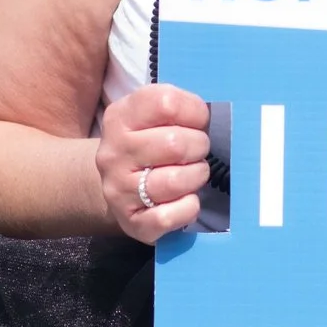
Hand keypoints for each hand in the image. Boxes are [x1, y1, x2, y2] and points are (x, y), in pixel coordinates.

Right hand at [94, 84, 212, 243]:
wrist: (116, 185)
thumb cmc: (148, 144)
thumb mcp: (152, 116)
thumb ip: (177, 108)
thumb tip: (211, 114)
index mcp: (120, 118)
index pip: (166, 104)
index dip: (195, 112)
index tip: (199, 121)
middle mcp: (114, 152)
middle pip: (175, 144)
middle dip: (199, 147)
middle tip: (197, 151)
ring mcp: (119, 189)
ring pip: (175, 181)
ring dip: (196, 177)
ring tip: (193, 174)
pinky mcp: (131, 222)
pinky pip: (168, 217)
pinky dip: (187, 208)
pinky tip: (187, 200)